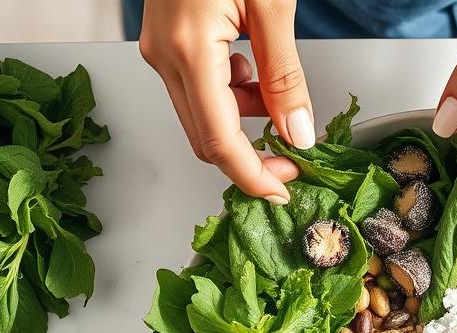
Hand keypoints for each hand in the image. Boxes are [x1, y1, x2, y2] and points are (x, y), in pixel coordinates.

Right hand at [139, 0, 312, 202]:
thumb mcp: (273, 5)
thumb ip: (284, 73)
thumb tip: (296, 130)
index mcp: (189, 47)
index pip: (219, 139)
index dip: (252, 175)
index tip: (281, 190)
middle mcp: (165, 52)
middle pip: (204, 136)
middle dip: (249, 156)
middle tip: (290, 157)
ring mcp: (159, 46)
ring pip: (201, 112)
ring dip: (242, 118)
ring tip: (277, 97)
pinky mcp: (164, 39)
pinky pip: (195, 85)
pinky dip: (229, 92)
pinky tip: (250, 67)